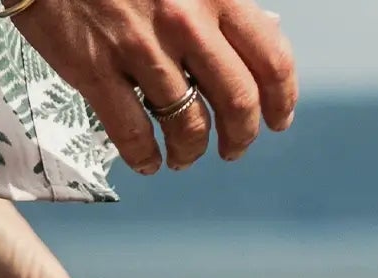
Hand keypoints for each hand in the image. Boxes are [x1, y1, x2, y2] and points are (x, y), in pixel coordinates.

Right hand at [11, 0, 296, 177]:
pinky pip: (131, 134)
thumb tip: (258, 36)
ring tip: (184, 157)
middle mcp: (186, 22)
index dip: (281, 99)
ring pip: (187, 125)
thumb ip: (220, 2)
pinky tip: (146, 162)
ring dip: (191, 152)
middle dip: (241, 136)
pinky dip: (144, 158)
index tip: (278, 119)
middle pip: (236, 100)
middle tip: (233, 148)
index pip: (270, 57)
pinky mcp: (96, 70)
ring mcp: (139, 49)